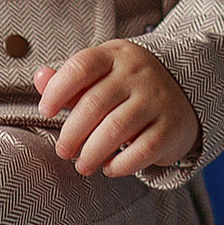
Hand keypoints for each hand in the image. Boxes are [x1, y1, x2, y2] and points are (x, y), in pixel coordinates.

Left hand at [34, 39, 198, 178]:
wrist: (183, 91)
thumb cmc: (128, 86)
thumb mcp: (101, 74)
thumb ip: (68, 79)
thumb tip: (40, 77)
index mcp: (114, 56)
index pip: (81, 66)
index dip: (57, 90)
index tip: (45, 111)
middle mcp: (137, 74)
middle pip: (94, 103)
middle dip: (72, 133)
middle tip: (63, 150)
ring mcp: (156, 99)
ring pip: (116, 129)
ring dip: (92, 152)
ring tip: (82, 165)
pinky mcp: (171, 127)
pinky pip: (142, 150)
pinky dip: (121, 164)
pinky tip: (110, 167)